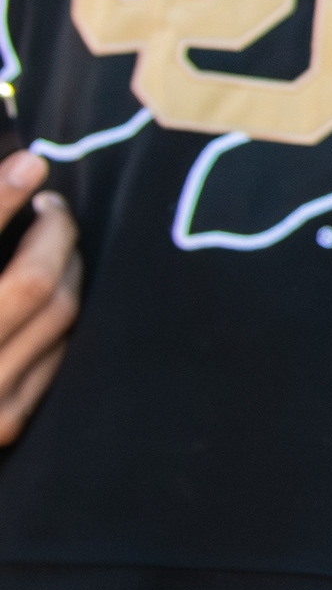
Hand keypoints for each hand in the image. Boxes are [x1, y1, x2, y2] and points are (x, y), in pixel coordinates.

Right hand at [0, 151, 79, 444]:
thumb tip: (14, 177)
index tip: (31, 162)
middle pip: (34, 282)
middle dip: (55, 230)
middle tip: (50, 201)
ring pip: (59, 314)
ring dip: (68, 264)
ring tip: (53, 235)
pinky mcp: (4, 426)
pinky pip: (59, 351)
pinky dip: (62, 310)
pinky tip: (53, 287)